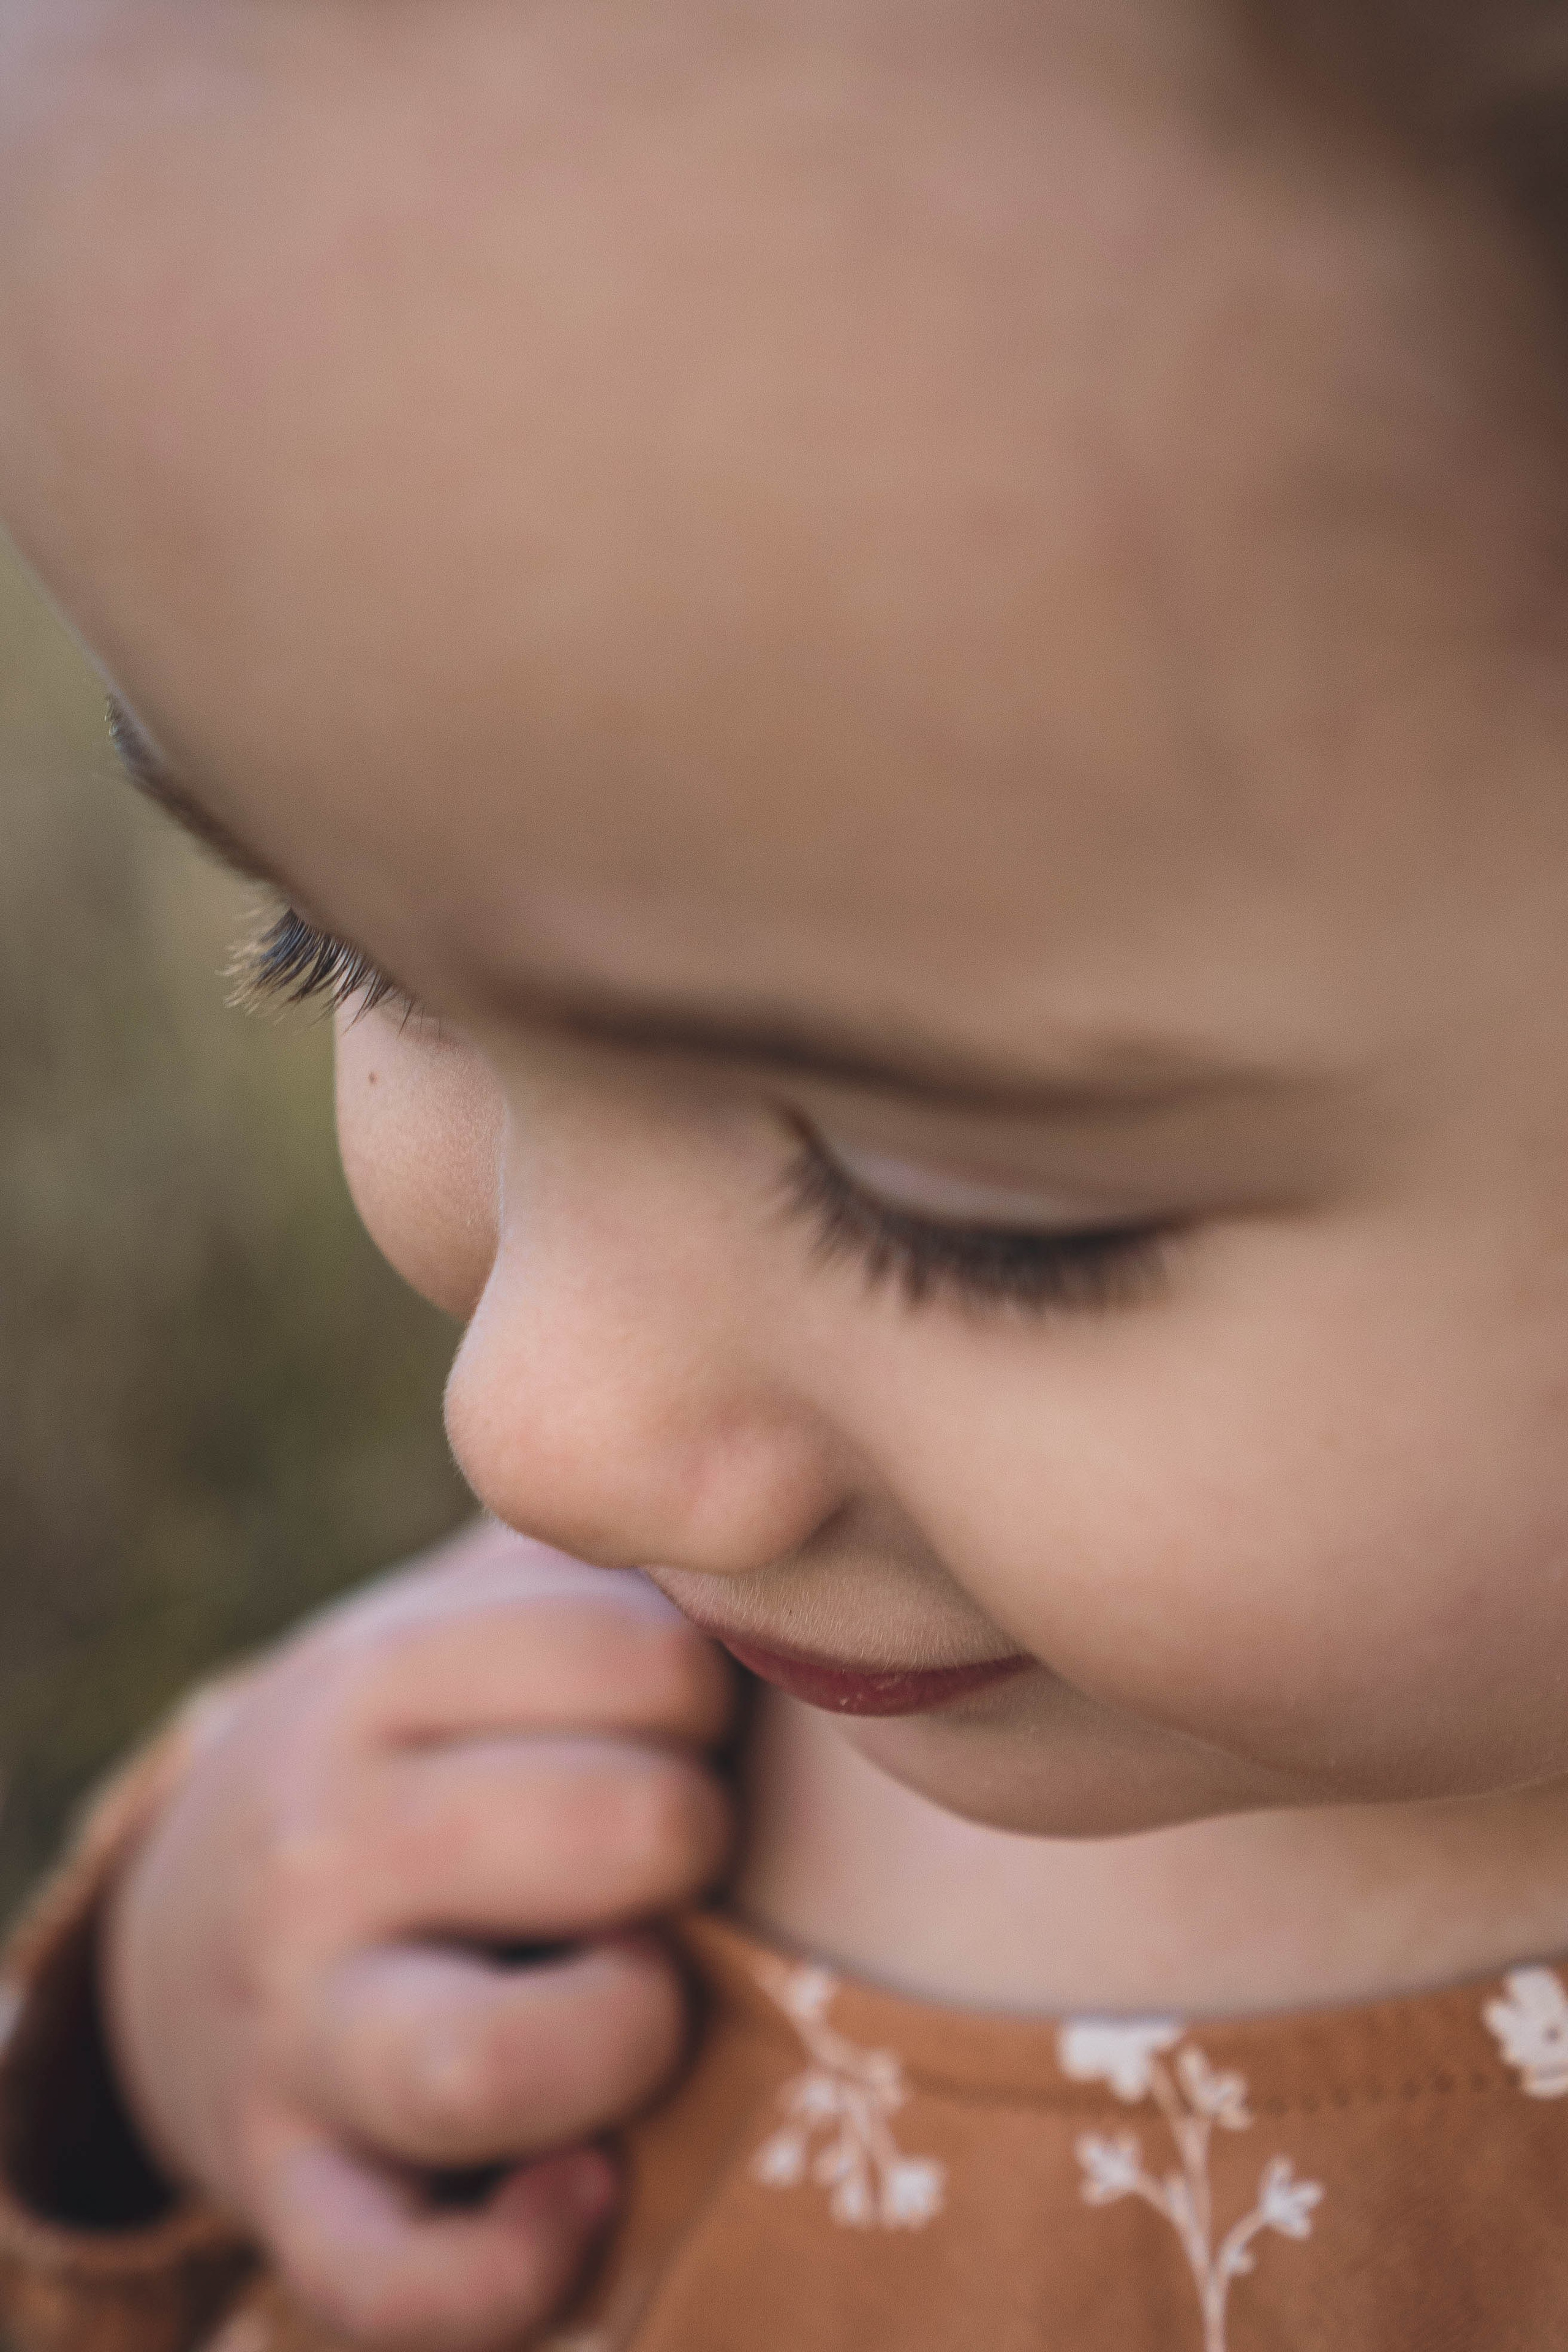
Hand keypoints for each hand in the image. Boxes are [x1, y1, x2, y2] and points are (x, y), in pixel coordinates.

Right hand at [102, 1520, 734, 2351]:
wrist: (211, 1918)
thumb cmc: (431, 1746)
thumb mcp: (470, 1617)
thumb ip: (601, 1546)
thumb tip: (781, 1462)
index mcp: (377, 1679)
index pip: (637, 1656)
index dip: (706, 1689)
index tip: (674, 1709)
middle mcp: (321, 1849)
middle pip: (614, 1830)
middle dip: (688, 1835)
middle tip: (665, 1841)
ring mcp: (299, 2031)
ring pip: (486, 2057)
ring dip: (622, 2025)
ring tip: (642, 1988)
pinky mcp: (297, 2190)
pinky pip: (398, 2275)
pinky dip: (510, 2266)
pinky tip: (592, 2193)